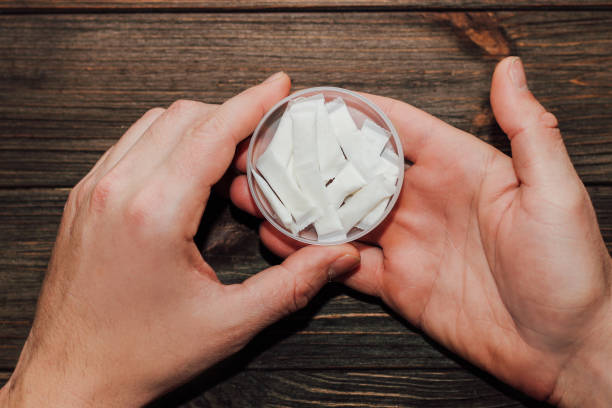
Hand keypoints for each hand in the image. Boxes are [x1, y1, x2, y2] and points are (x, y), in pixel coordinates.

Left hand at [0, 73, 359, 406]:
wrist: (72, 377)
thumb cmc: (140, 354)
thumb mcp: (228, 324)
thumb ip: (292, 285)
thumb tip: (338, 258)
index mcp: (154, 213)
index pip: (211, 132)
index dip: (252, 102)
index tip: (278, 85)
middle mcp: (117, 190)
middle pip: (184, 116)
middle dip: (231, 114)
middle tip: (264, 137)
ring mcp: (94, 191)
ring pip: (154, 124)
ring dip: (198, 126)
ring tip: (231, 153)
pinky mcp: (83, 200)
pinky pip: (130, 145)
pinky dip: (167, 142)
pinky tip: (189, 170)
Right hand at [231, 57, 611, 405]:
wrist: (566, 348)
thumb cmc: (572, 269)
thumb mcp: (554, 192)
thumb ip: (527, 129)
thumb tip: (510, 69)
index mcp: (459, 167)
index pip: (397, 127)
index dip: (356, 111)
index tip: (312, 102)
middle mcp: (425, 200)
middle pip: (356, 172)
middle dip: (311, 160)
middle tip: (268, 151)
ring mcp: (408, 243)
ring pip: (342, 217)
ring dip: (301, 206)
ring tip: (258, 194)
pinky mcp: (398, 284)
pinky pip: (346, 265)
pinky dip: (312, 255)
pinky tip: (283, 243)